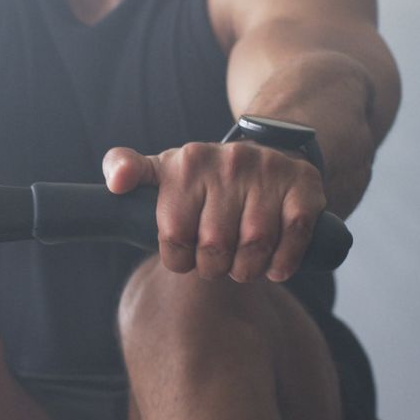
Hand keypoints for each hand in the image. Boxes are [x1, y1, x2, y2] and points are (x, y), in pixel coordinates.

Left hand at [103, 142, 324, 281]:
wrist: (270, 150)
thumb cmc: (205, 178)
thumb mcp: (163, 169)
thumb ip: (125, 168)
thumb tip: (115, 184)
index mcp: (187, 162)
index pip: (174, 235)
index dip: (180, 259)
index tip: (186, 255)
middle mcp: (228, 161)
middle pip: (215, 246)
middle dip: (214, 268)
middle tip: (217, 263)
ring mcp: (268, 171)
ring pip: (254, 245)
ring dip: (248, 270)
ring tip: (243, 265)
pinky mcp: (303, 185)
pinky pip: (294, 236)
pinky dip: (283, 262)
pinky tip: (274, 267)